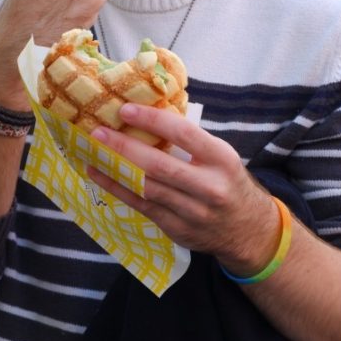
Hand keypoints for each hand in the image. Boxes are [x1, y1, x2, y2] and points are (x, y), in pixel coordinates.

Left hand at [85, 103, 279, 273]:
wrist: (249, 231)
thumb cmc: (228, 182)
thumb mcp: (221, 157)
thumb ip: (191, 142)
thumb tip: (147, 116)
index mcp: (222, 159)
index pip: (184, 135)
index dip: (153, 120)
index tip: (126, 110)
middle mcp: (209, 186)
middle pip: (160, 165)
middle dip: (125, 147)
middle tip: (98, 132)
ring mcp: (193, 211)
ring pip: (147, 188)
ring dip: (115, 169)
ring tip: (91, 152)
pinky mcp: (177, 228)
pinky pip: (142, 206)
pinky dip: (118, 189)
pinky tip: (99, 175)